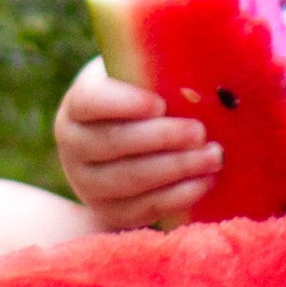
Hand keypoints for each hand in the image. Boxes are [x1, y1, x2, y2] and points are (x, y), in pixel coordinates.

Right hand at [54, 59, 219, 224]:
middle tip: (200, 132)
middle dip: (162, 138)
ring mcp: (86, 183)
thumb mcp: (137, 80)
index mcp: (77, 106)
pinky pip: (143, 208)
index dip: (124, 104)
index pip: (90, 102)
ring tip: (212, 157)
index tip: (160, 104)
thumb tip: (191, 83)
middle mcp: (73, 145)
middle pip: (114, 142)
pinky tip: (204, 182)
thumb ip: (154, 74)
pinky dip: (177, 196)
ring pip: (130, 179)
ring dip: (176, 168)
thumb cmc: (140, 100)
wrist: (123, 146)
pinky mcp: (108, 211)